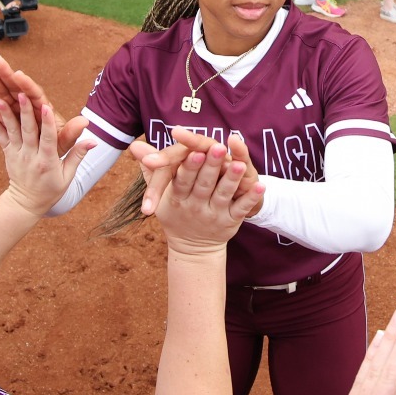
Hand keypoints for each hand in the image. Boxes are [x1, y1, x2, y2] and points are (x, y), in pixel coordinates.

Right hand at [0, 60, 86, 154]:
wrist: (45, 159)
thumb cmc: (56, 147)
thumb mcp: (64, 142)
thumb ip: (71, 133)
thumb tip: (85, 122)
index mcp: (42, 109)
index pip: (35, 94)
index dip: (26, 84)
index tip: (17, 74)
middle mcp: (28, 107)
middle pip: (16, 88)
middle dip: (4, 75)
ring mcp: (16, 111)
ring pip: (3, 94)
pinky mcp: (7, 118)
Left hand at [0, 94, 90, 216]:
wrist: (26, 203)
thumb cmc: (51, 190)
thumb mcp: (67, 176)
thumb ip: (78, 155)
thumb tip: (94, 141)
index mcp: (47, 162)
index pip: (48, 140)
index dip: (47, 123)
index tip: (46, 107)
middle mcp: (30, 157)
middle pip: (28, 132)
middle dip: (25, 112)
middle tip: (22, 95)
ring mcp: (16, 155)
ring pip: (11, 132)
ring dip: (6, 114)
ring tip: (0, 99)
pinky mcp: (7, 153)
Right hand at [133, 128, 260, 216]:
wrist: (192, 248)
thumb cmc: (175, 212)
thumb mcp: (161, 193)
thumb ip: (151, 168)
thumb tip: (134, 146)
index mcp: (178, 197)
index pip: (182, 180)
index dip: (188, 167)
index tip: (194, 152)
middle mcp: (195, 206)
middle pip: (203, 184)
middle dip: (211, 166)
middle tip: (218, 148)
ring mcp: (214, 214)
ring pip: (224, 195)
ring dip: (232, 180)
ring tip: (240, 165)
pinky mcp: (230, 221)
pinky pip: (242, 209)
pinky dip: (251, 198)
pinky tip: (261, 186)